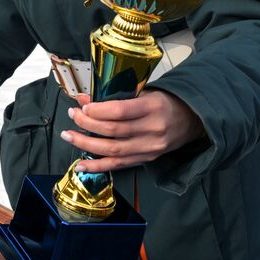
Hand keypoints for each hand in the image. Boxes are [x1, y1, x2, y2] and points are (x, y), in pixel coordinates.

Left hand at [61, 88, 205, 173]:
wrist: (190, 121)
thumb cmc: (165, 103)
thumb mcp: (145, 92)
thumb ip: (116, 96)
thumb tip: (85, 99)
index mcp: (153, 107)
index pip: (121, 111)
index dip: (98, 110)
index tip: (83, 106)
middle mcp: (153, 129)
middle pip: (113, 130)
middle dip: (87, 124)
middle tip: (73, 116)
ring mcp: (149, 148)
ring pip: (112, 150)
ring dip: (86, 144)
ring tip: (69, 136)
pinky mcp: (145, 160)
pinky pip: (118, 165)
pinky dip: (97, 166)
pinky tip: (81, 165)